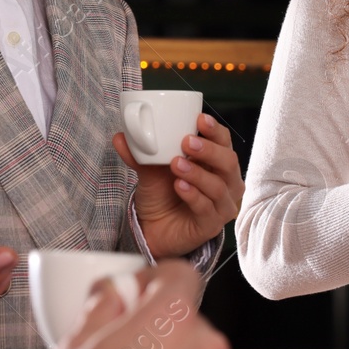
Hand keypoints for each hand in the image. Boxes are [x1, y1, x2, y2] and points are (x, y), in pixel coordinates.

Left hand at [116, 112, 243, 258]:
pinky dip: (193, 196)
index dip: (215, 130)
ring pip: (218, 186)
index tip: (200, 119)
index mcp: (216, 162)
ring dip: (197, 173)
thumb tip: (120, 137)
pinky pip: (207, 208)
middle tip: (186, 141)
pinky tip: (180, 186)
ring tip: (176, 164)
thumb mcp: (151, 170)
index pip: (224, 142)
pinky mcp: (211, 225)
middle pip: (228, 162)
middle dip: (209, 150)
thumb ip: (139, 154)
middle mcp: (226, 183)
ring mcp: (221, 205)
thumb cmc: (162, 194)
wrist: (154, 229)